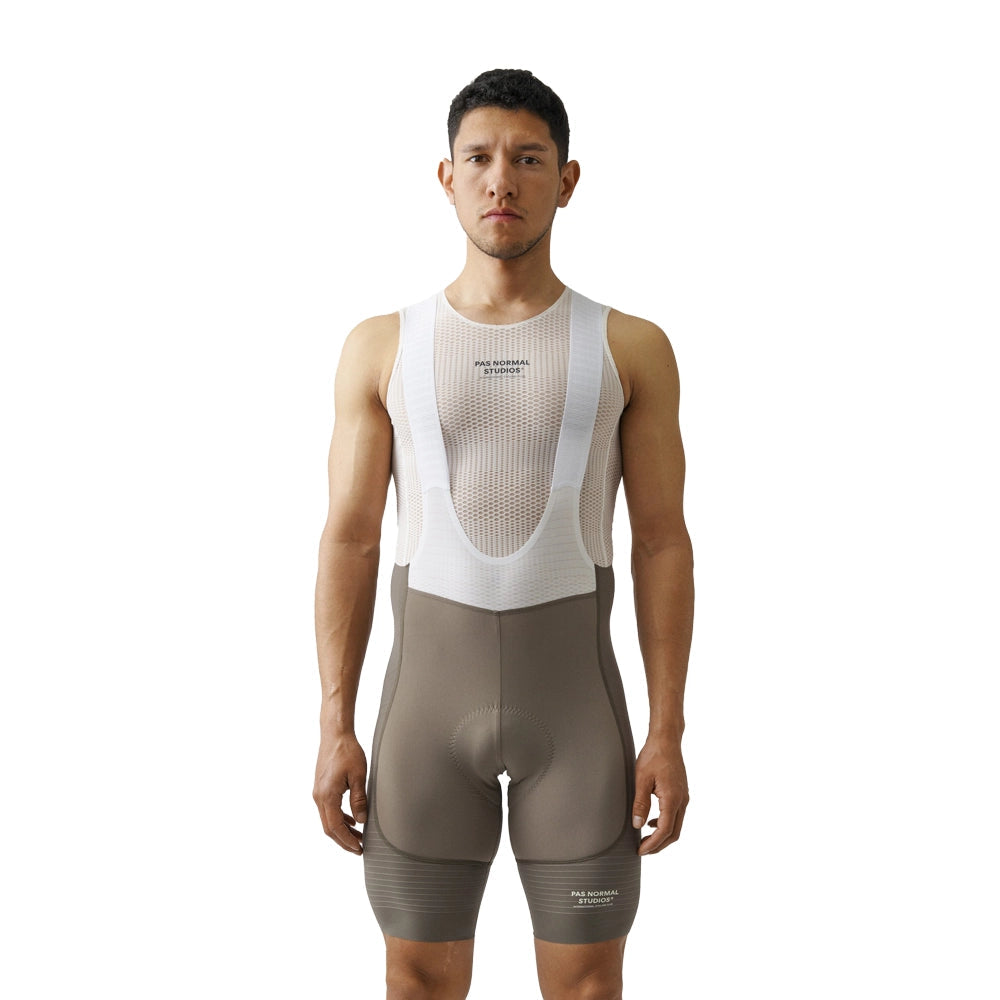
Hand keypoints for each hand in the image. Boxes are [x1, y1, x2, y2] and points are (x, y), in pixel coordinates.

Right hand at [313, 732, 367, 854]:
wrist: (335, 734)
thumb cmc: (347, 751)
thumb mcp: (358, 775)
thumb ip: (359, 800)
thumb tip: (361, 821)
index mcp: (327, 796)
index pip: (335, 827)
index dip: (347, 841)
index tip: (358, 849)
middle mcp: (319, 797)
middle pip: (329, 828)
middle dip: (344, 840)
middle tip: (359, 848)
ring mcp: (318, 792)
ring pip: (328, 819)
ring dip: (342, 830)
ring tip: (358, 837)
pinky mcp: (321, 788)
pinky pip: (328, 809)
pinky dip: (339, 819)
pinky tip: (351, 821)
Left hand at [632, 738, 688, 855]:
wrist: (667, 740)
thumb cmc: (654, 756)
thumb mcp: (641, 779)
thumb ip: (640, 803)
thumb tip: (637, 825)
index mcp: (672, 799)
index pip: (664, 831)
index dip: (653, 844)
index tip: (641, 851)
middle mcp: (682, 801)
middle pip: (674, 833)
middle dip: (659, 845)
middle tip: (643, 850)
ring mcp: (683, 797)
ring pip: (676, 825)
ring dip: (663, 836)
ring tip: (646, 839)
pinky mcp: (681, 793)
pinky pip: (676, 815)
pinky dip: (666, 824)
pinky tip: (652, 822)